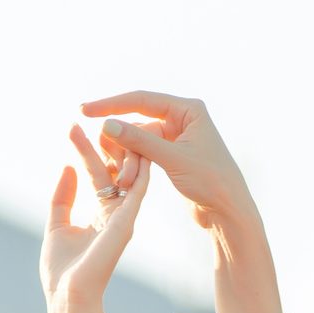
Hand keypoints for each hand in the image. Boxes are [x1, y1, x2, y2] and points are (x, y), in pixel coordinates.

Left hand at [41, 128, 148, 312]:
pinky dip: (140, 165)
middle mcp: (116, 215)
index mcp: (101, 216)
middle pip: (111, 171)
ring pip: (128, 175)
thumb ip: (62, 198)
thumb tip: (67, 167)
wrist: (71, 297)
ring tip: (110, 121)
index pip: (96, 176)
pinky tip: (138, 142)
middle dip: (100, 144)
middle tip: (87, 119)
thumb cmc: (62, 272)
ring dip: (122, 148)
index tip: (73, 129)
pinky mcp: (128, 222)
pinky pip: (139, 188)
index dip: (86, 152)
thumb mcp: (56, 226)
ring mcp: (124, 218)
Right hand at [80, 91, 256, 230]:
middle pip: (139, 121)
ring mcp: (176, 137)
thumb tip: (107, 124)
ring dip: (128, 159)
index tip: (85, 110)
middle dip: (121, 141)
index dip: (111, 104)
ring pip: (139, 141)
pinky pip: (144, 153)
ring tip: (123, 181)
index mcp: (188, 110)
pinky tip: (124, 178)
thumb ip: (139, 141)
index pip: (142, 100)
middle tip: (94, 144)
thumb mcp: (172, 159)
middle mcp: (182, 119)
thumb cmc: (211, 181)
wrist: (228, 212)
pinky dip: (134, 165)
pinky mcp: (171, 156)